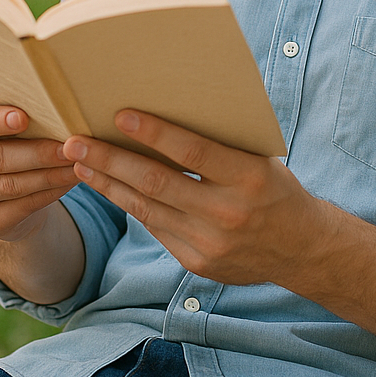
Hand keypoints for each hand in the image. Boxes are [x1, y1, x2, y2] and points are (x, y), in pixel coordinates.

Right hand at [0, 105, 79, 241]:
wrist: (7, 190)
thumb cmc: (13, 140)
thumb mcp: (8, 125)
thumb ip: (20, 114)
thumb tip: (58, 105)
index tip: (23, 118)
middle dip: (38, 153)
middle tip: (69, 147)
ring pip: (12, 185)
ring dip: (50, 174)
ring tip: (77, 164)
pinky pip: (22, 206)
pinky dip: (51, 192)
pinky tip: (71, 180)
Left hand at [63, 111, 334, 286]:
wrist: (301, 248)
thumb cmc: (276, 188)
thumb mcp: (260, 160)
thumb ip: (219, 146)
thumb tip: (167, 114)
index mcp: (249, 177)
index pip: (194, 152)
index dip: (155, 133)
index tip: (120, 115)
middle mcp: (227, 212)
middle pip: (157, 182)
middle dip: (110, 160)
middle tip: (75, 141)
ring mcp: (209, 242)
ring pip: (146, 207)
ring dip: (108, 183)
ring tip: (80, 162)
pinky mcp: (196, 262)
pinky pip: (154, 227)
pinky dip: (129, 204)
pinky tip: (108, 187)